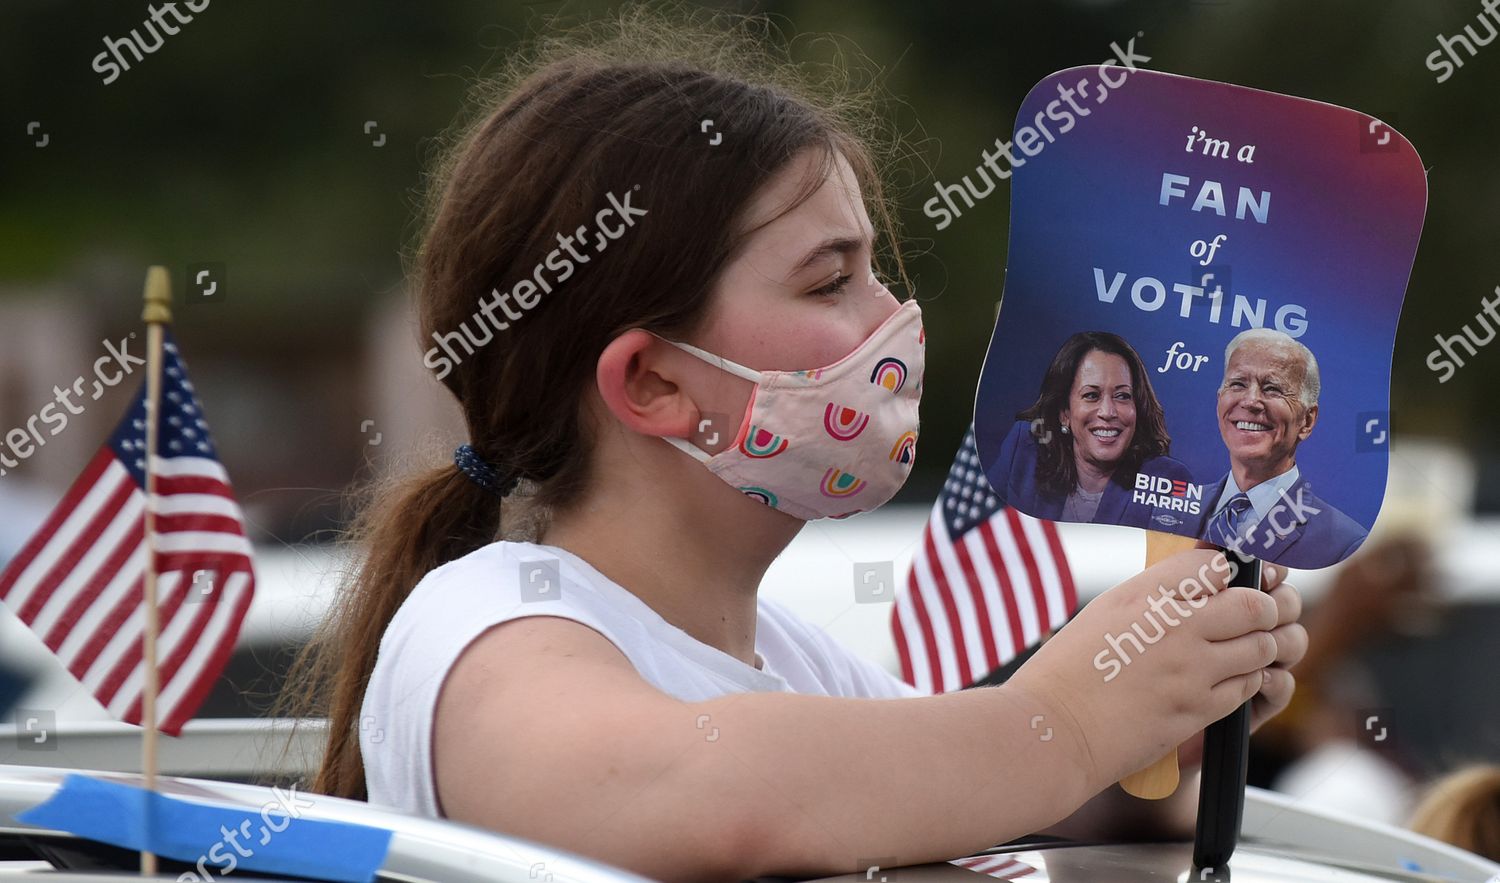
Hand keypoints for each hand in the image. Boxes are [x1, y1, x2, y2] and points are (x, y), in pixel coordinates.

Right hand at [1008, 549, 1287, 793]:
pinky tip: (1227, 678)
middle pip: (1253, 603)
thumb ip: (1153, 594)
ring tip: (1245, 647)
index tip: (1226, 580)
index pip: (1216, 564)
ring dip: (1260, 644)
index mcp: (1145, 592)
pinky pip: (1248, 685)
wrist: (1055, 728)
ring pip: (1261, 646)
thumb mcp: (1105, 610)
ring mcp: (1191, 669)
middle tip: (1254, 613)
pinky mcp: (1198, 708)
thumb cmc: (1068, 670)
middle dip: (1262, 606)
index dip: (1228, 571)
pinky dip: (1246, 679)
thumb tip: (1195, 587)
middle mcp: (1175, 625)